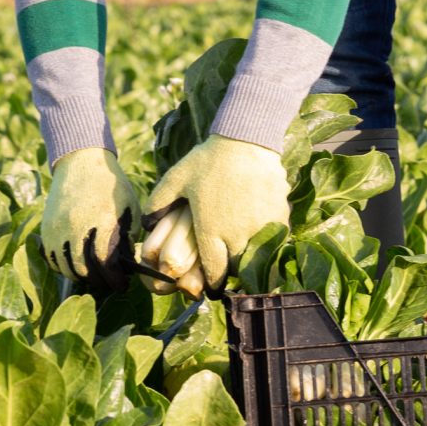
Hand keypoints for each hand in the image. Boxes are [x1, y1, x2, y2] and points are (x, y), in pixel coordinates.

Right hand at [40, 146, 144, 287]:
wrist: (80, 162)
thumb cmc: (110, 185)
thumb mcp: (128, 206)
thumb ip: (128, 234)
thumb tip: (126, 261)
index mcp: (101, 219)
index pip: (104, 260)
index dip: (114, 278)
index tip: (122, 285)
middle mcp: (77, 225)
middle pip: (84, 267)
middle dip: (99, 281)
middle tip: (109, 283)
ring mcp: (58, 227)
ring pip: (66, 266)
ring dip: (81, 277)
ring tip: (94, 277)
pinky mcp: (46, 227)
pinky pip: (52, 258)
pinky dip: (63, 267)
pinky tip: (76, 267)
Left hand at [141, 135, 289, 294]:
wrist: (247, 140)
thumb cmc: (209, 161)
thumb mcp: (176, 178)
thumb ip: (158, 203)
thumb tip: (147, 226)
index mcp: (210, 230)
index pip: (214, 272)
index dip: (213, 282)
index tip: (213, 285)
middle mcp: (237, 235)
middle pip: (237, 269)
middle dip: (232, 271)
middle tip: (228, 266)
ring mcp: (260, 227)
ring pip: (257, 258)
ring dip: (250, 258)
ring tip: (246, 252)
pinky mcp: (279, 218)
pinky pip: (274, 240)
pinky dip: (267, 242)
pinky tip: (261, 232)